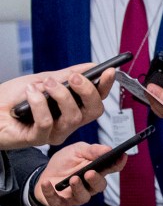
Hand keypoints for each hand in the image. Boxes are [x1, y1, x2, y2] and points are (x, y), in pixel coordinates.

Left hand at [0, 64, 114, 149]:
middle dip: (88, 92)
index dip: (106, 86)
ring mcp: (54, 132)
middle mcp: (67, 121)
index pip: (97, 99)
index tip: (109, 71)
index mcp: (72, 107)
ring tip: (45, 84)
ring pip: (73, 117)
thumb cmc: (12, 98)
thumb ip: (67, 75)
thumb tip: (91, 66)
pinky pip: (48, 123)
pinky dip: (40, 104)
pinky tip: (31, 93)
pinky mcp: (38, 139)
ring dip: (60, 95)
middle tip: (75, 78)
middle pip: (93, 111)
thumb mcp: (43, 79)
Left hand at [34, 142, 126, 205]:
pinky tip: (47, 183)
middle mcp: (90, 185)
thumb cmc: (65, 161)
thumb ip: (92, 150)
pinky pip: (58, 202)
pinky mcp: (61, 203)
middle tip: (90, 173)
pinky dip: (51, 193)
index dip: (118, 163)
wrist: (45, 173)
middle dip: (96, 180)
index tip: (122, 156)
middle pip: (99, 186)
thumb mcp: (77, 150)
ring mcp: (76, 195)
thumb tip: (108, 149)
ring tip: (73, 179)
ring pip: (83, 197)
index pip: (112, 168)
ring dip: (78, 189)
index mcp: (97, 170)